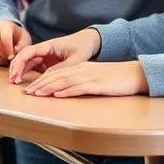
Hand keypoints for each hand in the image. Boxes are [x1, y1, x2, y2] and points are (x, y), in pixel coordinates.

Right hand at [0, 20, 31, 65]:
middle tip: (8, 59)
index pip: (4, 37)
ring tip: (4, 60)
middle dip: (2, 55)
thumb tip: (13, 55)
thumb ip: (22, 47)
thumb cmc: (17, 37)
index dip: (8, 49)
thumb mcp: (24, 39)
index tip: (11, 57)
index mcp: (5, 25)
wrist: (5, 33)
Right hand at [8, 28, 100, 83]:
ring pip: (27, 61)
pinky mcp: (47, 61)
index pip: (29, 51)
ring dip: (19, 70)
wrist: (89, 41)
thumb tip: (45, 79)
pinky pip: (33, 66)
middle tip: (13, 80)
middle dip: (16, 67)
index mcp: (49, 45)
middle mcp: (44, 49)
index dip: (20, 62)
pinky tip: (22, 80)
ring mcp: (45, 55)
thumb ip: (61, 69)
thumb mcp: (75, 60)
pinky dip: (26, 72)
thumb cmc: (83, 47)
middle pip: (24, 55)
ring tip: (15, 82)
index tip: (16, 74)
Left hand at [25, 61, 147, 98]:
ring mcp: (90, 77)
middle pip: (57, 77)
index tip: (31, 89)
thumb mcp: (96, 77)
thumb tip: (66, 90)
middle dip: (41, 85)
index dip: (43, 81)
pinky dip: (67, 91)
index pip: (57, 73)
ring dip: (49, 88)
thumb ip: (81, 82)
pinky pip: (80, 88)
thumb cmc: (116, 78)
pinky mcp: (98, 85)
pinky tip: (58, 95)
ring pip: (65, 81)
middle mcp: (83, 70)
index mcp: (81, 68)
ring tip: (37, 94)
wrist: (135, 74)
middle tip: (27, 93)